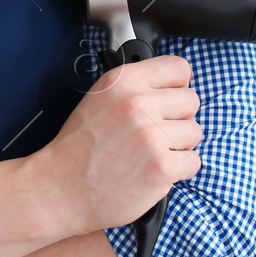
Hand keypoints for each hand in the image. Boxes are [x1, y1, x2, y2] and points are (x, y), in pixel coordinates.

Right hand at [28, 55, 201, 236]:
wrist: (59, 188)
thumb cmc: (80, 148)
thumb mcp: (100, 98)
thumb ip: (137, 88)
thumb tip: (174, 87)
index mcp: (124, 81)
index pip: (180, 68)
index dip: (177, 87)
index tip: (168, 100)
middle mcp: (138, 103)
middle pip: (192, 101)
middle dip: (178, 119)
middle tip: (154, 134)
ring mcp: (151, 136)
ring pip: (195, 132)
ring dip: (179, 146)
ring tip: (150, 154)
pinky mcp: (161, 167)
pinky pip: (193, 162)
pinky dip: (178, 171)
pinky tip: (152, 172)